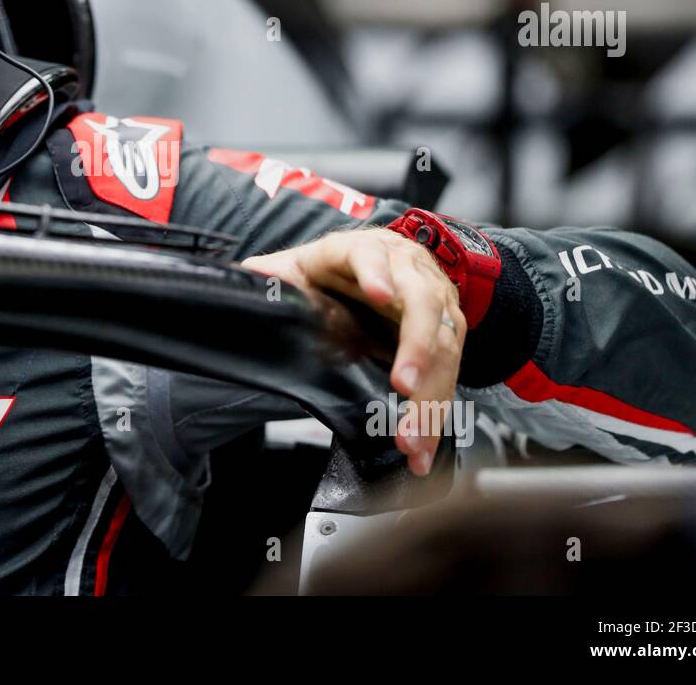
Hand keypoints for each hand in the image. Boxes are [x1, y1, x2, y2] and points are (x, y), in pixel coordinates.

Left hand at [242, 227, 465, 474]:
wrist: (369, 268)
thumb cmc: (328, 271)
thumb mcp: (294, 269)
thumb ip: (270, 277)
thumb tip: (243, 283)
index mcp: (361, 249)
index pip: (370, 254)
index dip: (375, 272)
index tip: (378, 294)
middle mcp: (406, 269)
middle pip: (422, 304)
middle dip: (417, 347)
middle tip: (403, 387)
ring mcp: (433, 299)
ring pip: (445, 344)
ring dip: (433, 393)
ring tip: (411, 438)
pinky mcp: (447, 332)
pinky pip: (452, 373)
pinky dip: (439, 413)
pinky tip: (424, 447)